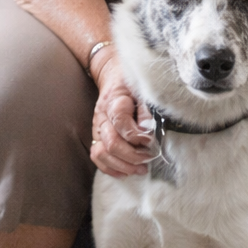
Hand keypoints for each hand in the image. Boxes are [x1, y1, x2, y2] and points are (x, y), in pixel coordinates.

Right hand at [88, 51, 153, 176]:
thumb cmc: (132, 83)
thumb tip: (149, 132)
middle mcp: (102, 116)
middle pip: (111, 143)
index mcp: (114, 101)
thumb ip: (146, 111)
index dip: (136, 135)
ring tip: (140, 169)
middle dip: (132, 156)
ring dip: (122, 165)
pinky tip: (125, 172)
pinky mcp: (96, 136)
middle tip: (149, 159)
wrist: (113, 76)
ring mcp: (97, 128)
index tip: (151, 141)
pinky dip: (110, 168)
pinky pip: (96, 156)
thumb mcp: (143, 90)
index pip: (121, 121)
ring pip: (102, 153)